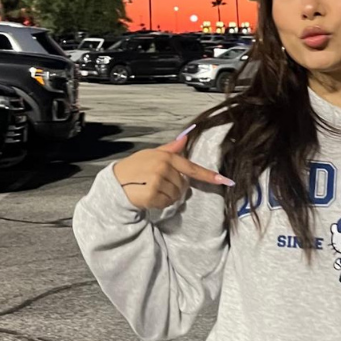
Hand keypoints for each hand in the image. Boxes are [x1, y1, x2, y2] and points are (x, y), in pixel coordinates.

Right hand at [113, 132, 233, 210]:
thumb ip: (170, 148)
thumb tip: (185, 137)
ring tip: (151, 190)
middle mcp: (163, 167)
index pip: (192, 168)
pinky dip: (159, 204)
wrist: (114, 183)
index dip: (209, 176)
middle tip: (157, 185)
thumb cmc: (134, 168)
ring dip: (166, 197)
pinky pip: (165, 203)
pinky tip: (148, 197)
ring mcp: (157, 181)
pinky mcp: (151, 194)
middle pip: (183, 186)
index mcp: (166, 157)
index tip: (226, 181)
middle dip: (174, 188)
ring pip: (175, 196)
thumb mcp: (151, 154)